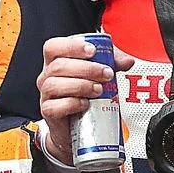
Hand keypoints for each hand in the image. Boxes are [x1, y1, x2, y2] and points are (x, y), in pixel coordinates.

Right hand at [37, 36, 133, 165]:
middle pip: (58, 66)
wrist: (78, 126)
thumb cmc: (84, 94)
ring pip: (55, 85)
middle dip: (86, 68)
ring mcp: (46, 94)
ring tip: (99, 90)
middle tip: (106, 74)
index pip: (53, 47)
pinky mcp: (49, 112)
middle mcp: (47, 76)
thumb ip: (112, 62)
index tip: (92, 50)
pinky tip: (86, 104)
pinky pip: (55, 106)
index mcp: (55, 61)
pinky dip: (72, 104)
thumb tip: (127, 61)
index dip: (71, 46)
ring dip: (81, 85)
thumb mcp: (97, 74)